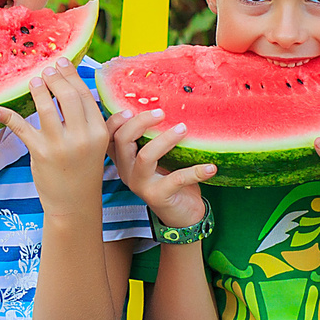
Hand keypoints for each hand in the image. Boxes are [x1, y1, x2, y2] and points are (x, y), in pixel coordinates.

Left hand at [0, 62, 110, 218]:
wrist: (74, 204)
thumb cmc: (86, 172)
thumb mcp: (101, 148)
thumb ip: (109, 126)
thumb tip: (127, 112)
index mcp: (98, 132)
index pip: (84, 95)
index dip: (71, 76)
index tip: (62, 63)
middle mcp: (81, 137)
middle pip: (67, 96)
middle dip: (55, 78)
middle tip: (46, 70)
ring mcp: (60, 145)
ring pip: (46, 108)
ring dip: (37, 90)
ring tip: (33, 81)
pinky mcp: (40, 153)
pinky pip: (21, 128)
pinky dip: (6, 117)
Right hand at [110, 107, 214, 231]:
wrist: (182, 214)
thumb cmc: (170, 179)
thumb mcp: (160, 156)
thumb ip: (154, 137)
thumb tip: (165, 105)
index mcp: (124, 159)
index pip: (109, 136)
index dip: (115, 121)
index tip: (131, 108)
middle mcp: (127, 171)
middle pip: (122, 140)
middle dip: (140, 122)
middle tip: (161, 113)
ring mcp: (140, 185)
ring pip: (145, 156)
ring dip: (165, 140)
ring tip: (183, 129)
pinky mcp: (158, 197)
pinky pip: (177, 179)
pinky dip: (195, 171)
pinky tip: (211, 167)